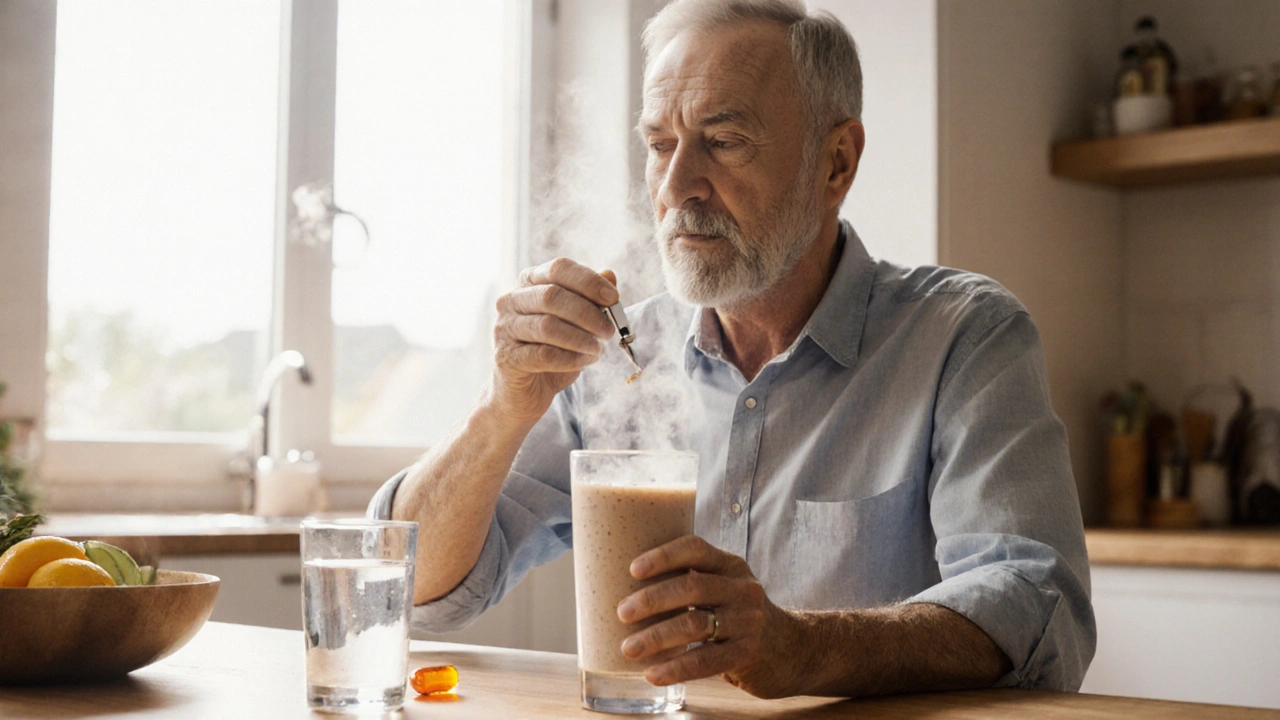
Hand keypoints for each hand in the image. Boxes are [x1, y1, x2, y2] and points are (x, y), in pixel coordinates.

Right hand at [488, 259, 619, 424]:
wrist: (522, 393)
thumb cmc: (550, 352)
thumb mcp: (575, 324)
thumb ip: (590, 298)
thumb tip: (609, 275)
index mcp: (528, 283)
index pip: (558, 268)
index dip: (588, 281)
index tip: (613, 297)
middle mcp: (511, 301)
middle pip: (552, 296)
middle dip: (587, 313)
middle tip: (608, 330)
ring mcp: (504, 329)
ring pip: (547, 326)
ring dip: (581, 338)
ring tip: (598, 349)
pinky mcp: (505, 357)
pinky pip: (543, 354)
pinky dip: (571, 358)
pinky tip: (585, 362)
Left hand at [615, 535, 803, 698]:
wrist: (793, 649)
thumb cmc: (740, 616)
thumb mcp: (725, 589)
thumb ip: (691, 582)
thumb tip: (627, 587)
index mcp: (730, 565)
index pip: (695, 549)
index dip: (663, 556)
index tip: (633, 569)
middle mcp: (742, 589)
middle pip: (692, 587)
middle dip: (652, 600)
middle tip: (623, 612)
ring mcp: (748, 621)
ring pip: (695, 625)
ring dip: (656, 637)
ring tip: (629, 648)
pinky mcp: (748, 654)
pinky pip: (706, 661)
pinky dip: (675, 668)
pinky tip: (653, 674)